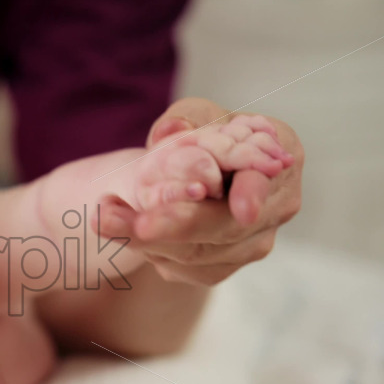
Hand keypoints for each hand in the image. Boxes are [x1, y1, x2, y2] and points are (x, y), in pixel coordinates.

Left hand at [94, 97, 302, 285]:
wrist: (187, 177)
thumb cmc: (201, 136)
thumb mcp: (195, 115)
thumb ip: (187, 117)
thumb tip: (172, 129)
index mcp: (281, 159)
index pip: (267, 179)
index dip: (253, 193)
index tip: (240, 209)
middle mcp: (277, 208)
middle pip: (227, 226)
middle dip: (175, 224)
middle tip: (131, 219)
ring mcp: (252, 245)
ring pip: (198, 253)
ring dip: (145, 239)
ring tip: (102, 217)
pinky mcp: (219, 268)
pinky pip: (182, 267)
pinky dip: (146, 250)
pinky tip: (116, 228)